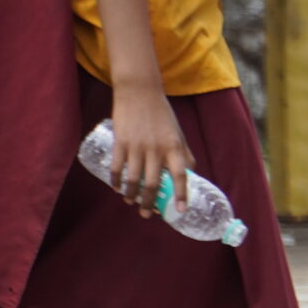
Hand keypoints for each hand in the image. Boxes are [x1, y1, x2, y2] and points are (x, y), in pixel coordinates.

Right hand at [109, 90, 191, 217]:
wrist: (139, 92)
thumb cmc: (162, 114)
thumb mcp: (179, 133)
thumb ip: (184, 154)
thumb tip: (191, 174)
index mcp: (174, 148)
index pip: (181, 176)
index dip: (181, 195)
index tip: (181, 211)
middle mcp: (157, 149)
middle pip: (153, 184)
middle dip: (149, 203)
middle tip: (147, 215)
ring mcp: (137, 147)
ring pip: (133, 180)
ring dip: (131, 196)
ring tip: (131, 203)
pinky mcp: (120, 142)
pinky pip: (116, 168)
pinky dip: (116, 182)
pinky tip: (117, 188)